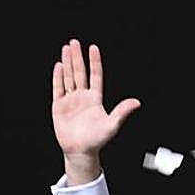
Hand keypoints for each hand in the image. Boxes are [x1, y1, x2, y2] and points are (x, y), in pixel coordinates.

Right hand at [52, 40, 139, 182]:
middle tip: (75, 42)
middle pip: (80, 73)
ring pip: (69, 77)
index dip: (95, 63)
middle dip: (77, 57)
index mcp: (95, 100)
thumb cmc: (97, 140)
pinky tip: (59, 66)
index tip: (94, 48)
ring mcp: (71, 100)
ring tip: (66, 48)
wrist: (80, 151)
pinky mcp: (59, 105)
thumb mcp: (112, 124)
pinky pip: (58, 88)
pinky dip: (58, 77)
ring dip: (68, 63)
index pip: (95, 76)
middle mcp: (83, 97)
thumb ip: (122, 111)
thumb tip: (137, 102)